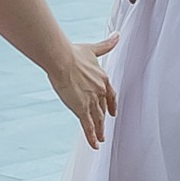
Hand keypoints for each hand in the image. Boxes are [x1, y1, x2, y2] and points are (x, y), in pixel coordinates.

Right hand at [48, 32, 119, 147]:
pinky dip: (92, 137)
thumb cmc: (74, 53)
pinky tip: (95, 146)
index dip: (112, 105)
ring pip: (97, 120)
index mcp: (103, 78)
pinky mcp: (81, 109)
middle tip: (104, 129)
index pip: (110, 95)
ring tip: (101, 140)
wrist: (62, 59)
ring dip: (99, 131)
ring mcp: (91, 101)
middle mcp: (100, 91)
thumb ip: (107, 44)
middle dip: (103, 119)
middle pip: (103, 109)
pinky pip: (88, 127)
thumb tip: (118, 34)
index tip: (113, 111)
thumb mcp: (93, 49)